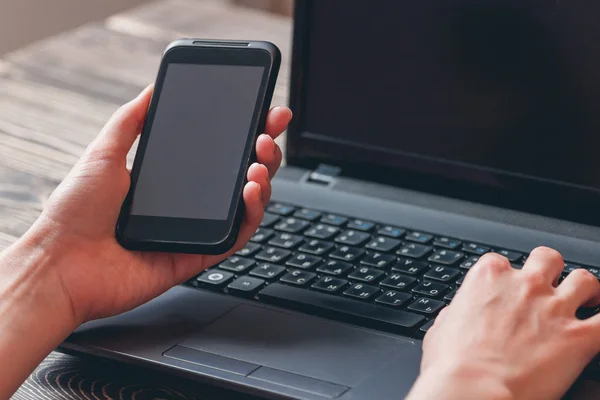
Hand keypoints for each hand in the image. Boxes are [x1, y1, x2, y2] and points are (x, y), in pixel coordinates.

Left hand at [25, 85, 291, 324]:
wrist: (61, 263)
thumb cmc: (75, 212)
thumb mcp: (104, 153)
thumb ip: (130, 120)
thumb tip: (154, 88)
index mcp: (171, 179)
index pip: (218, 152)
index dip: (245, 132)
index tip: (263, 112)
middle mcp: (189, 203)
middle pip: (239, 175)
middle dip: (263, 151)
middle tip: (269, 132)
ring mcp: (196, 229)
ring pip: (245, 205)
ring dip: (262, 180)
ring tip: (259, 160)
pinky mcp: (198, 256)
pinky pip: (236, 237)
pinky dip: (251, 214)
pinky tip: (251, 190)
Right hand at [407, 247, 599, 399]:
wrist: (473, 390)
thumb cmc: (451, 364)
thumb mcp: (441, 328)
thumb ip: (457, 313)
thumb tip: (458, 316)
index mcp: (489, 277)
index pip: (501, 261)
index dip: (505, 278)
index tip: (505, 292)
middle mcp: (525, 285)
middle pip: (548, 259)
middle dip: (550, 271)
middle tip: (549, 287)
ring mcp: (554, 308)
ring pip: (585, 280)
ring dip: (586, 292)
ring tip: (587, 303)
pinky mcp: (578, 337)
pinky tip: (599, 330)